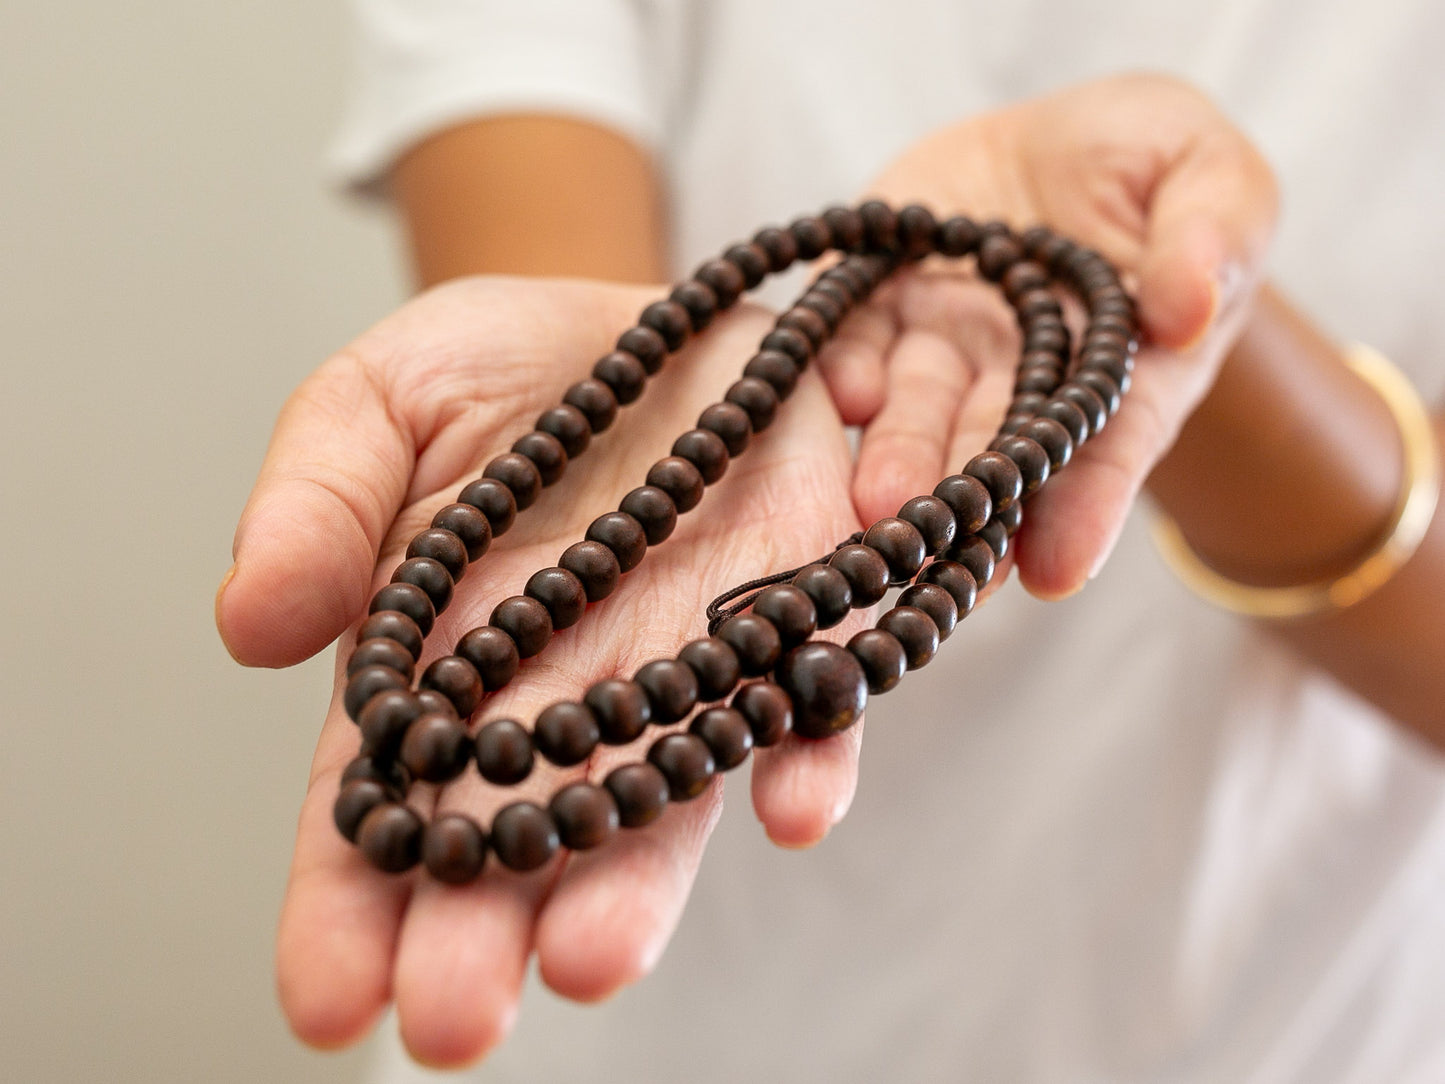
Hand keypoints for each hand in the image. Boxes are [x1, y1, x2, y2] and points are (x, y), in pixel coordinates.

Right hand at [216, 277, 868, 1065]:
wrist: (652, 312)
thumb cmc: (503, 366)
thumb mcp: (379, 400)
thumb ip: (316, 502)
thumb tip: (250, 625)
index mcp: (445, 664)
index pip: (385, 803)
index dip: (350, 899)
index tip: (325, 998)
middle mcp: (568, 692)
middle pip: (521, 831)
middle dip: (485, 930)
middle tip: (455, 1020)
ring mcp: (686, 660)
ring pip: (662, 796)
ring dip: (633, 884)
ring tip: (591, 958)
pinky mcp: (797, 610)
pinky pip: (813, 701)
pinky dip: (809, 756)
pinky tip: (793, 808)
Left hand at [819, 73, 1277, 597]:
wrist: (1054, 139)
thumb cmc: (1151, 166)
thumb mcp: (1209, 170)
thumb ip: (1213, 229)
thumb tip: (1190, 309)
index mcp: (1122, 369)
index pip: (1108, 448)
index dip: (1086, 509)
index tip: (1059, 571)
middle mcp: (1022, 376)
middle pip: (998, 448)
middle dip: (969, 503)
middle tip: (937, 553)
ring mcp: (944, 344)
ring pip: (920, 409)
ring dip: (900, 457)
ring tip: (878, 500)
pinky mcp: (878, 302)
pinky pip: (854, 338)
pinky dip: (844, 370)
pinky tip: (840, 393)